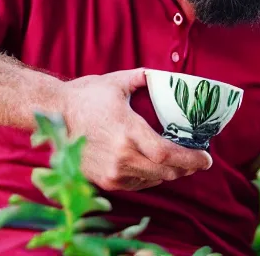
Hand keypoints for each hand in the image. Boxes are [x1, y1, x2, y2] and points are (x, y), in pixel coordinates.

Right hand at [61, 68, 211, 190]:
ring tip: (182, 163)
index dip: (191, 159)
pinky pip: (137, 184)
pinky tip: (158, 167)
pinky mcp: (104, 180)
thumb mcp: (117, 82)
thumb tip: (167, 75)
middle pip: (165, 171)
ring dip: (171, 173)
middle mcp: (121, 157)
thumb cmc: (85, 97)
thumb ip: (145, 78)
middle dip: (187, 168)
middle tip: (199, 160)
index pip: (168, 154)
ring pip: (153, 180)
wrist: (52, 115)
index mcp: (128, 132)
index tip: (207, 158)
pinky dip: (153, 177)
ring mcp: (111, 172)